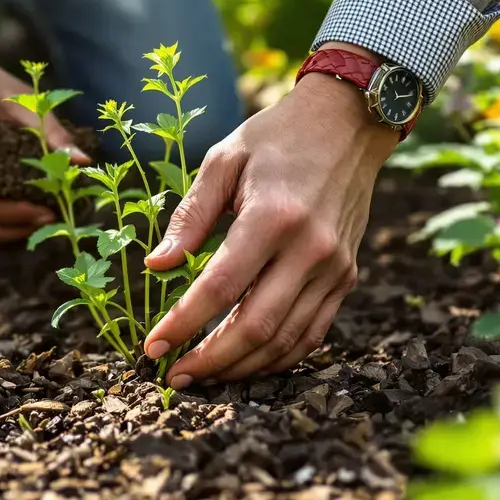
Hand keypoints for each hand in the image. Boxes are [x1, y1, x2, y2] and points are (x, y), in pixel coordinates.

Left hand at [141, 67, 398, 387]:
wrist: (348, 124)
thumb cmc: (275, 138)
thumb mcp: (223, 159)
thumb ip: (190, 215)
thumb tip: (156, 266)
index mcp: (273, 216)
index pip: (220, 287)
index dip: (183, 323)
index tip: (152, 346)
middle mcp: (310, 248)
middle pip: (256, 326)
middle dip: (210, 360)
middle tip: (173, 376)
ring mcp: (335, 267)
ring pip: (286, 340)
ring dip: (241, 368)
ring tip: (203, 376)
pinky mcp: (347, 276)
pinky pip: (312, 333)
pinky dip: (278, 358)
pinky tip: (245, 363)